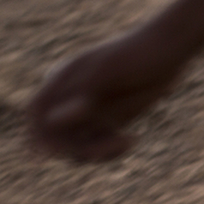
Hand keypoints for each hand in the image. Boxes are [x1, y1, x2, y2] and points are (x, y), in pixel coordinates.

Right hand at [26, 27, 193, 161]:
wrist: (167, 51)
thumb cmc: (133, 54)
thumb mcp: (106, 71)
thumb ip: (80, 94)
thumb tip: (54, 120)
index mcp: (60, 80)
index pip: (37, 112)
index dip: (39, 134)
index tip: (56, 150)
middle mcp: (71, 98)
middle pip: (55, 136)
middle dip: (73, 147)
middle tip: (100, 150)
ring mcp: (90, 111)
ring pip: (77, 145)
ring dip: (95, 152)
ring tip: (123, 142)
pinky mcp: (110, 121)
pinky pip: (99, 146)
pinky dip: (111, 150)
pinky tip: (131, 139)